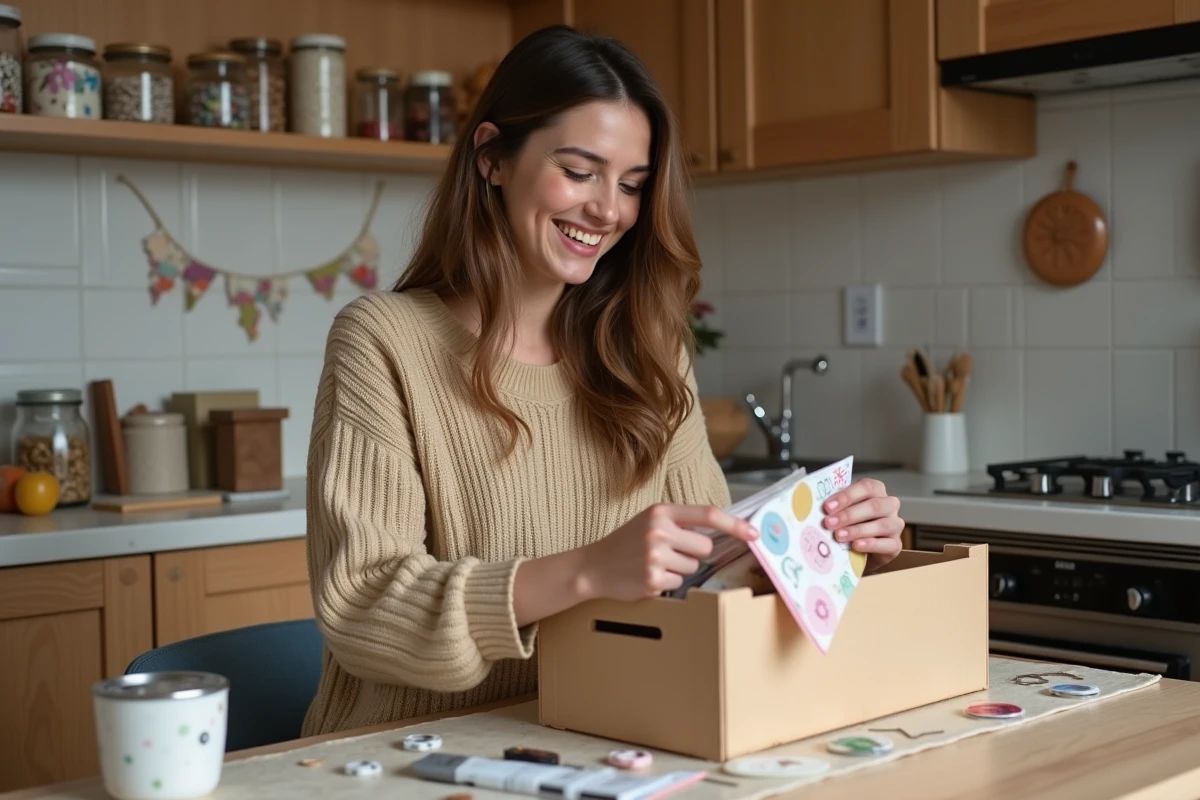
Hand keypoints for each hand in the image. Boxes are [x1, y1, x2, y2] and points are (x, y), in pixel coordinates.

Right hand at [580, 504, 759, 600]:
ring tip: (654, 564)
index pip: (708, 515)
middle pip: (704, 547)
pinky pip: (679, 584)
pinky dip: (667, 584)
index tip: (754, 533)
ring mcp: (655, 557)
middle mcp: (659, 531)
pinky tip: (648, 577)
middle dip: (693, 553)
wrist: (593, 566)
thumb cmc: (626, 542)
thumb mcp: (650, 521)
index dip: (735, 525)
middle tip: (669, 552)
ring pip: (693, 568)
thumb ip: (681, 522)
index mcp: (661, 512)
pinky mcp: (653, 581)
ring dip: (679, 569)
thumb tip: (724, 529)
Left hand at [820, 478, 903, 572]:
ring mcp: (895, 525)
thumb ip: (834, 505)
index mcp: (876, 490)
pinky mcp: (896, 545)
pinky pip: (887, 544)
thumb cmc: (849, 524)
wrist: (860, 551)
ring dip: (858, 530)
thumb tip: (811, 504)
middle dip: (849, 514)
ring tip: (839, 536)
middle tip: (829, 523)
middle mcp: (889, 505)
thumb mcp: (842, 511)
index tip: (827, 507)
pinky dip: (871, 544)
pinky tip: (856, 546)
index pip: (866, 487)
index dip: (846, 496)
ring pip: (882, 524)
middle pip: (874, 505)